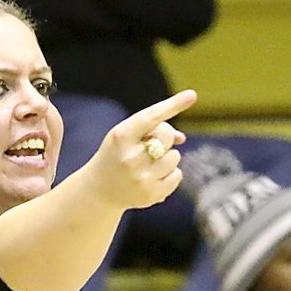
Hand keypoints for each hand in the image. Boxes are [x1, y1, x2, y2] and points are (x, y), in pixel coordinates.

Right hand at [87, 91, 195, 212]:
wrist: (99, 191)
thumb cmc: (117, 155)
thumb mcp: (126, 135)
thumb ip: (151, 129)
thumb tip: (181, 138)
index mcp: (121, 137)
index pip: (151, 117)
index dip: (173, 105)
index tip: (191, 95)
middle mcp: (130, 158)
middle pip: (166, 136)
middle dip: (164, 137)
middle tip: (149, 145)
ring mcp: (141, 179)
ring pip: (175, 156)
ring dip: (167, 157)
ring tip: (150, 164)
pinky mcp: (151, 195)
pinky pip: (177, 175)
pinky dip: (171, 174)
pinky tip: (154, 177)